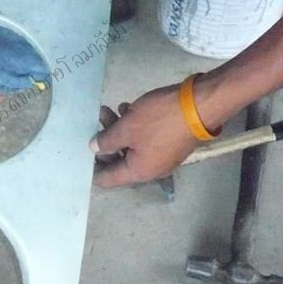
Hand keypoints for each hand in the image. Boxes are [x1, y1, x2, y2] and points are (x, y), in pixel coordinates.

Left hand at [90, 83, 204, 187]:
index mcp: (138, 172)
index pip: (106, 179)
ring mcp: (161, 156)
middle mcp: (150, 169)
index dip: (91, 167)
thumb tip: (94, 149)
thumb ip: (106, 140)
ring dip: (118, 128)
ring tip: (108, 109)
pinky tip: (127, 108)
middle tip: (97, 119)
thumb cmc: (160, 118)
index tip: (80, 152)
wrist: (202, 104)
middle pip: (118, 160)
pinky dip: (134, 126)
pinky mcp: (169, 142)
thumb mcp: (127, 127)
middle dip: (104, 140)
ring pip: (130, 146)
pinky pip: (144, 139)